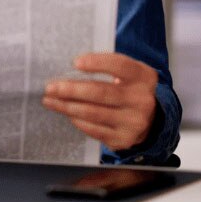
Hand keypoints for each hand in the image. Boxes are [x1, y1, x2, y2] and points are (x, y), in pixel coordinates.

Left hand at [42, 53, 158, 152]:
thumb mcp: (129, 75)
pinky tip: (66, 113)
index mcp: (143, 77)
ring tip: (50, 101)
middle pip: (101, 92)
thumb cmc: (129, 90)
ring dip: (67, 107)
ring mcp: (133, 122)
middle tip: (50, 87)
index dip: (97, 63)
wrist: (150, 120)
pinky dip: (77, 120)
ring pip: (93, 113)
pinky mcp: (123, 139)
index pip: (120, 66)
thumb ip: (108, 68)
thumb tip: (71, 68)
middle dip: (72, 90)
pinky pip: (94, 129)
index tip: (75, 62)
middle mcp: (142, 100)